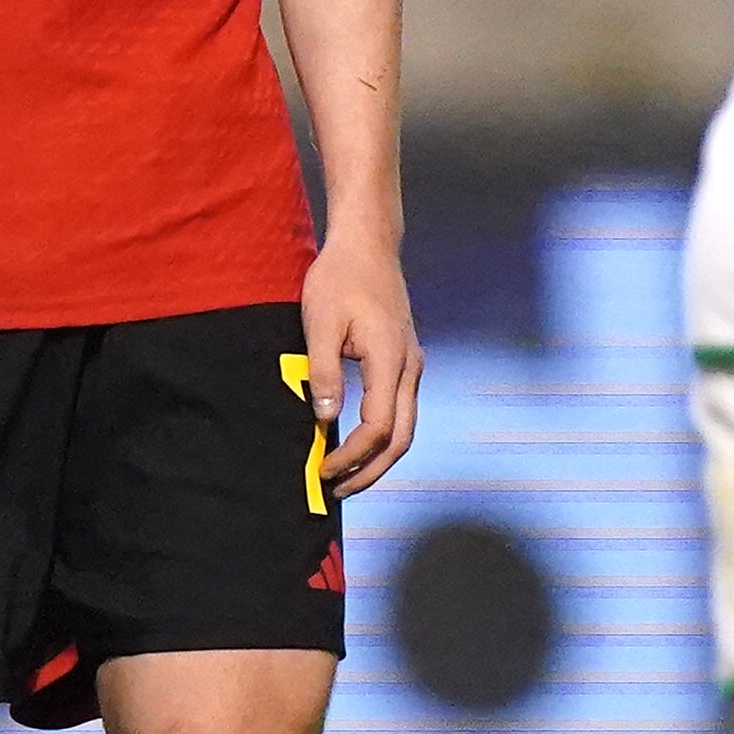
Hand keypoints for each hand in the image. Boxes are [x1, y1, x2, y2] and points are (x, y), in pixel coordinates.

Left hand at [300, 228, 423, 498]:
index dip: (351, 456)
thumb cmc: (340, 277)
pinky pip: (400, 411)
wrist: (368, 244)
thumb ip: (323, 372)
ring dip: (378, 458)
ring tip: (346, 476)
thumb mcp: (321, 322)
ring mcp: (411, 365)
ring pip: (404, 428)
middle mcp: (409, 368)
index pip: (377, 428)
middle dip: (370, 471)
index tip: (322, 469)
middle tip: (336, 490)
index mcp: (390, 360)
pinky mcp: (405, 361)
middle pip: (400, 439)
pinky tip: (356, 443)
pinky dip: (382, 437)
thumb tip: (326, 420)